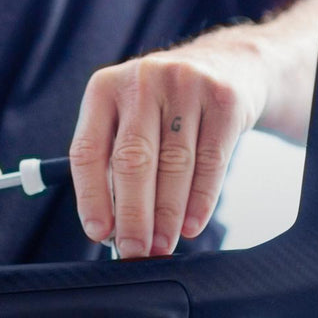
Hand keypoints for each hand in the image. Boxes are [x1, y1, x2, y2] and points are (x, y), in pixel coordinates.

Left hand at [69, 33, 269, 257]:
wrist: (229, 66)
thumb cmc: (167, 107)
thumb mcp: (131, 117)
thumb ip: (115, 164)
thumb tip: (111, 229)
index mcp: (104, 88)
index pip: (88, 150)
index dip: (91, 197)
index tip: (98, 233)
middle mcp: (142, 81)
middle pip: (133, 160)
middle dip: (133, 215)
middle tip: (135, 251)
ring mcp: (185, 86)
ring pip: (175, 165)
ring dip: (167, 215)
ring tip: (162, 246)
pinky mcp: (225, 99)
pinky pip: (211, 160)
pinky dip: (200, 200)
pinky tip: (191, 225)